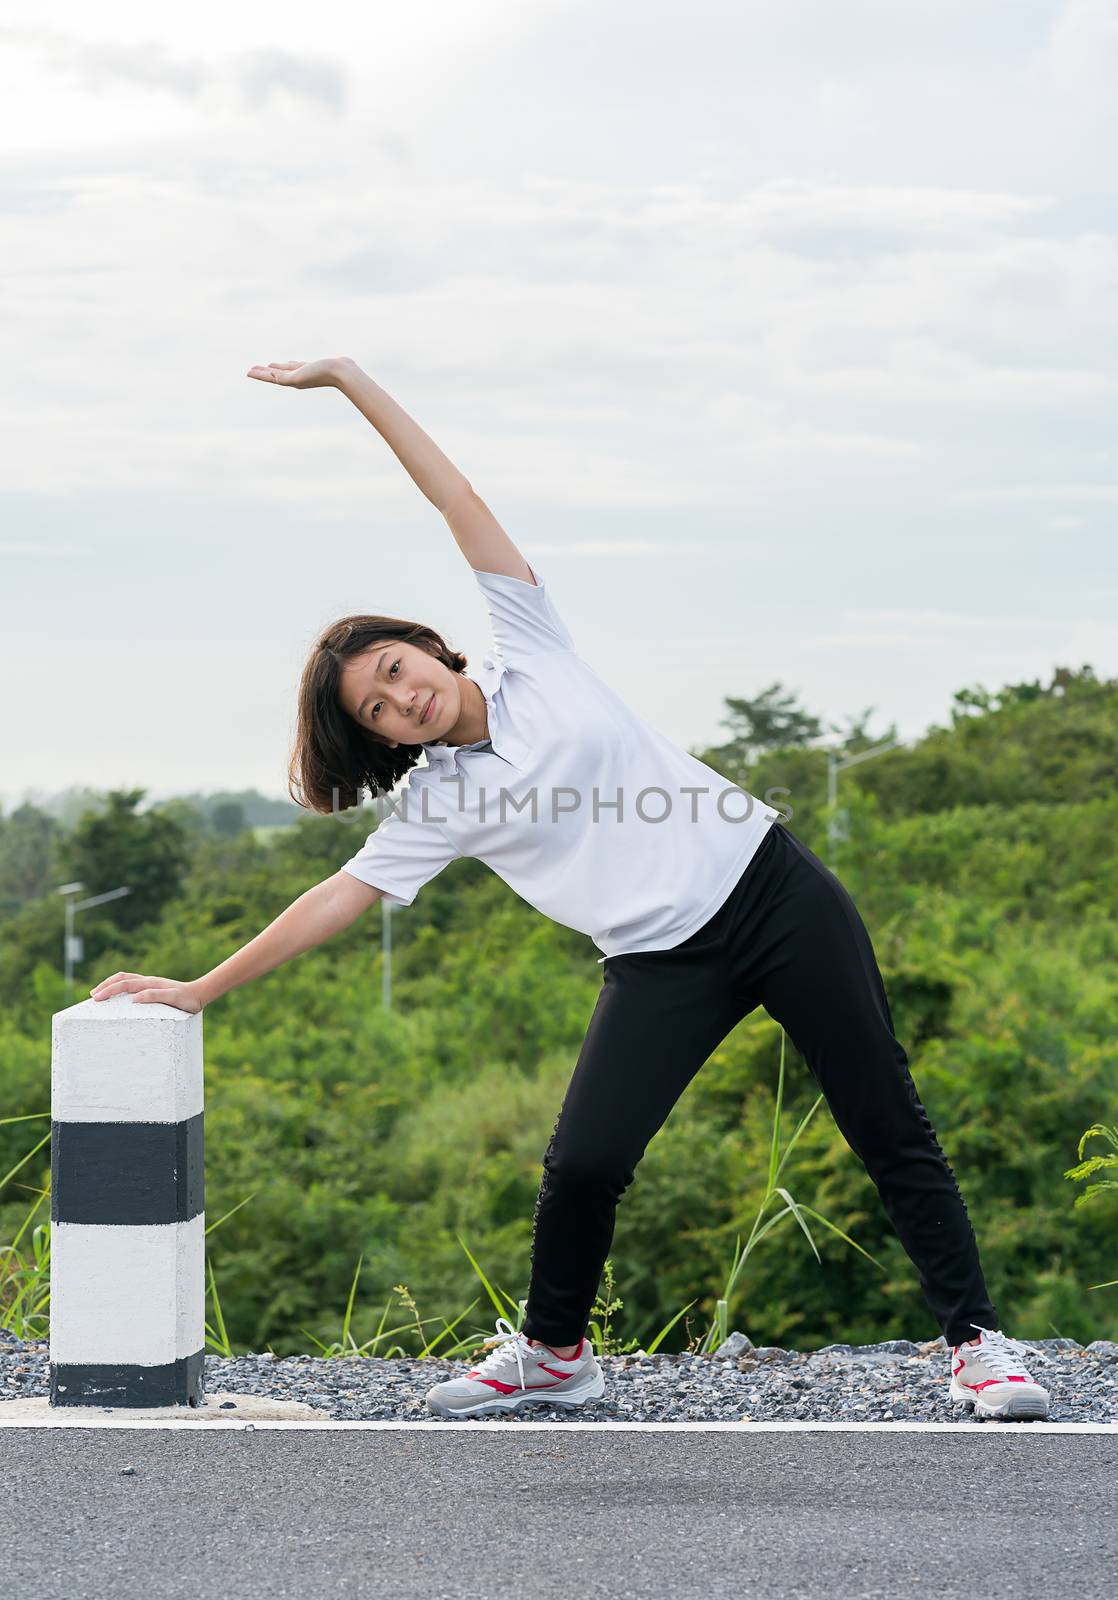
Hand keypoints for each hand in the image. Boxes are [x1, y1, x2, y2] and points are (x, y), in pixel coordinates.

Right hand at [89, 973, 205, 1011]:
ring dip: (110, 984)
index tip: (96, 998)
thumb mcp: (173, 999)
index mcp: (149, 983)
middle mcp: (147, 981)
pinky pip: (131, 984)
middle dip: (105, 986)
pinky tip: (117, 996)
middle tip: (92, 997)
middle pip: (121, 978)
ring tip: (98, 993)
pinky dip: (119, 987)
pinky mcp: (151, 988)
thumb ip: (155, 996)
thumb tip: (134, 998)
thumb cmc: (187, 1000)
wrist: (199, 995)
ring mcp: (149, 983)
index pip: (124, 984)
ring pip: (125, 979)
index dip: (109, 990)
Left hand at [245, 357, 354, 389]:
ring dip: (276, 368)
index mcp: (292, 381)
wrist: (342, 372)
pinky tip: (287, 363)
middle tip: (251, 369)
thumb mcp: (300, 375)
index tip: (248, 372)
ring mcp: (305, 373)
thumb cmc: (321, 374)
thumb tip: (271, 375)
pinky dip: (289, 364)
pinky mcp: (312, 367)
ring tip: (268, 365)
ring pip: (286, 370)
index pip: (271, 378)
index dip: (259, 374)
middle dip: (264, 372)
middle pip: (276, 375)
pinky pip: (297, 365)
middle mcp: (297, 378)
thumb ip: (285, 377)